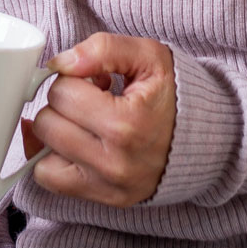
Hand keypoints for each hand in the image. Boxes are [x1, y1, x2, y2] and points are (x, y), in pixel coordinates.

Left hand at [22, 33, 175, 207]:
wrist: (204, 140)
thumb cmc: (172, 96)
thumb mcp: (149, 56)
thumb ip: (104, 48)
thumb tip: (61, 63)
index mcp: (127, 123)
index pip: (63, 93)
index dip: (73, 79)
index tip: (93, 81)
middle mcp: (115, 161)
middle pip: (48, 123)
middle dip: (63, 104)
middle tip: (90, 100)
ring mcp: (107, 185)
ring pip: (42, 153)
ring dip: (56, 131)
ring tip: (85, 122)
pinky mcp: (103, 199)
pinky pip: (49, 180)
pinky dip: (51, 159)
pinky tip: (70, 143)